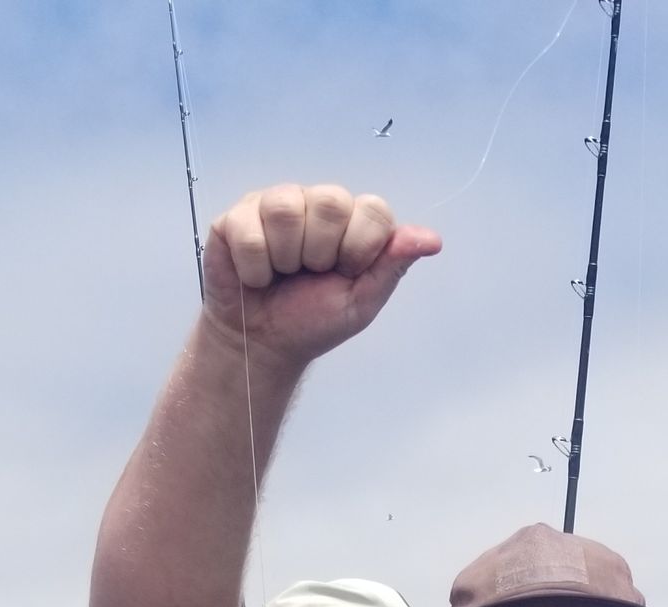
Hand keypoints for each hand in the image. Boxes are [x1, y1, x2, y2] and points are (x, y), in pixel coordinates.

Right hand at [202, 184, 440, 370]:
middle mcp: (314, 204)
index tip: (345, 273)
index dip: (359, 248)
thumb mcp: (361, 302)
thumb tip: (432, 240)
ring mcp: (272, 205)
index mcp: (350, 221)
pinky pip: (248, 229)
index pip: (372, 209)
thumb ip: (393, 266)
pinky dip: (254, 267)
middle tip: (310, 274)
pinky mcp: (235, 218)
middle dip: (322, 252)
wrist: (262, 344)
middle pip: (329, 199)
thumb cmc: (312, 321)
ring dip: (285, 258)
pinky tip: (255, 277)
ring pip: (286, 208)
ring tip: (281, 274)